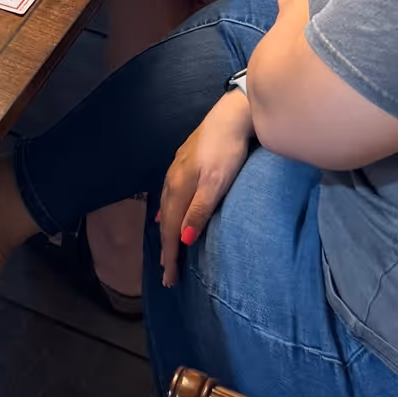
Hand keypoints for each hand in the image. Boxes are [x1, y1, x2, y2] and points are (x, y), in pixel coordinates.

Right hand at [156, 90, 253, 287]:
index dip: (170, 255)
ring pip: (166, 207)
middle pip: (166, 221)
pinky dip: (167, 210)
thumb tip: (184, 240)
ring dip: (166, 230)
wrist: (231, 116)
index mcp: (180, 189)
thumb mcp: (217, 183)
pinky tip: (166, 213)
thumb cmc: (227, 151)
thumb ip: (200, 210)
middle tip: (167, 274)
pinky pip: (169, 194)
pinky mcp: (184, 162)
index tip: (169, 280)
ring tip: (166, 248)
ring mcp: (177, 169)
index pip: (172, 230)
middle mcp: (173, 180)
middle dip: (166, 248)